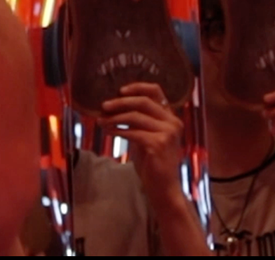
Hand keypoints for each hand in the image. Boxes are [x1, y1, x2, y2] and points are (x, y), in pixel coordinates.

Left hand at [99, 82, 188, 200]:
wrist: (163, 188)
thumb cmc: (153, 163)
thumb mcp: (147, 137)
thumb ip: (139, 121)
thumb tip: (115, 107)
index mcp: (171, 118)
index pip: (156, 91)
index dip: (137, 87)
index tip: (120, 90)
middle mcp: (173, 122)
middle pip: (143, 101)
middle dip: (120, 102)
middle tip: (104, 106)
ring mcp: (167, 133)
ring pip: (135, 116)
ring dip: (115, 117)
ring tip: (101, 121)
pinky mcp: (158, 144)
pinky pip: (132, 131)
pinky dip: (117, 130)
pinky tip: (108, 131)